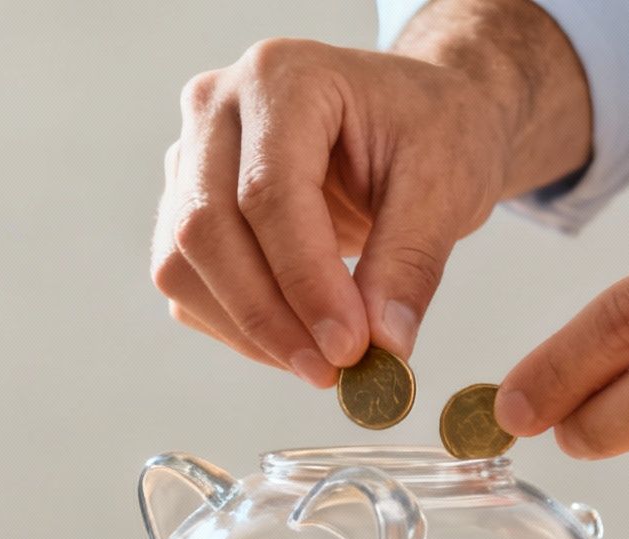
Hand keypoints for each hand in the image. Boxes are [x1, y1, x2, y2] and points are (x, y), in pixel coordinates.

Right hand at [150, 39, 508, 385]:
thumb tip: (383, 345)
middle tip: (330, 371)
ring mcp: (189, 158)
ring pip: (181, 264)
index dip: (304, 280)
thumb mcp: (447, 182)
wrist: (411, 121)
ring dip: (246, 330)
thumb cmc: (431, 130)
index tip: (349, 348)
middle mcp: (217, 108)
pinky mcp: (183, 207)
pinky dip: (236, 328)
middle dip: (266, 315)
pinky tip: (295, 340)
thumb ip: (412, 260)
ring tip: (319, 363)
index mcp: (282, 77)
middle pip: (207, 228)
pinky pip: (186, 285)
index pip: (268, 191)